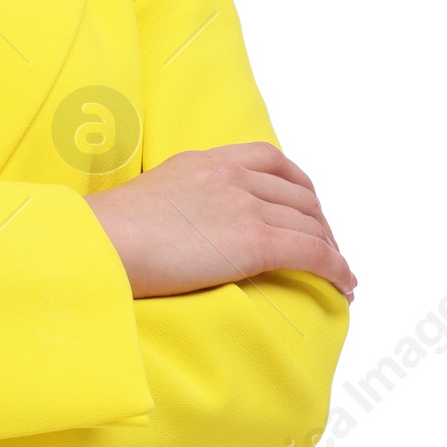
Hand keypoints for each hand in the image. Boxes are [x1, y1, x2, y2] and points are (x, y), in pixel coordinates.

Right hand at [86, 141, 354, 301]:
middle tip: (324, 247)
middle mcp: (232, 175)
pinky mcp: (254, 241)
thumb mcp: (152, 195)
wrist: (102, 241)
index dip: (298, 186)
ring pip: (311, 223)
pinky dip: (336, 268)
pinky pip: (313, 252)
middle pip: (299, 193)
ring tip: (338, 272)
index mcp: (207, 160)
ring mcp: (245, 205)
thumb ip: (181, 198)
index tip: (304, 208)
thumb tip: (185, 223)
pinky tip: (344, 285)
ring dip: (331, 248)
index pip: (271, 160)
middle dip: (319, 221)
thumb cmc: (110, 230)